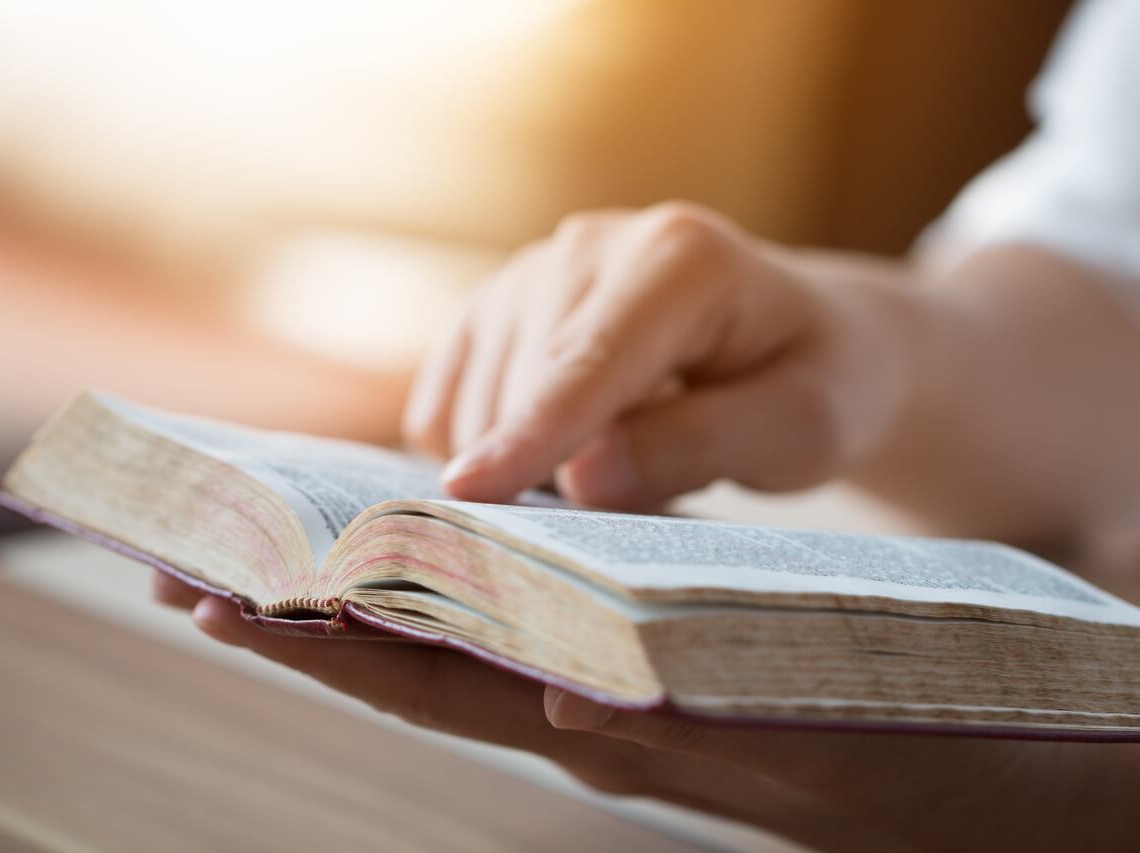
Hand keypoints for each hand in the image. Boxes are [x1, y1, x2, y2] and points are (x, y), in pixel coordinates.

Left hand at [156, 571, 1139, 851]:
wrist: (985, 768)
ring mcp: (597, 704)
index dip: (318, 646)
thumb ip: (655, 715)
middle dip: (298, 624)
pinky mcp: (630, 683)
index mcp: (598, 733)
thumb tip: (530, 690)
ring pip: (449, 648)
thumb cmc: (903, 745)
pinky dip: (448, 594)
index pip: (422, 686)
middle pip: (407, 669)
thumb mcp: (783, 732)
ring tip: (274, 558)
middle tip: (189, 575)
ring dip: (360, 606)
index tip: (215, 601)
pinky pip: (513, 633)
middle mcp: (576, 721)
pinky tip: (419, 560)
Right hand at [404, 201, 935, 507]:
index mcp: (680, 256)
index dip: (533, 433)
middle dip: (556, 475)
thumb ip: (699, 445)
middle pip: (522, 388)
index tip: (472, 492)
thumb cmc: (813, 383)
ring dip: (528, 468)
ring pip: (472, 403)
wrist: (800, 339)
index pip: (591, 361)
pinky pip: (445, 405)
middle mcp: (591, 244)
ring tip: (622, 461)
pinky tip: (557, 450)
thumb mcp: (801, 427)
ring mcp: (532, 270)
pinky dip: (482, 451)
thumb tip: (582, 477)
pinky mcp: (494, 308)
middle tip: (655, 496)